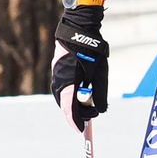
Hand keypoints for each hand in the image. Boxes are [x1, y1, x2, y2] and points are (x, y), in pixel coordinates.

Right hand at [52, 3, 109, 130]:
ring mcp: (56, 73)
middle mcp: (58, 79)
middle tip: (89, 117)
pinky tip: (79, 94)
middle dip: (75, 113)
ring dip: (72, 103)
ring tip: (86, 106)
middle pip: (64, 104)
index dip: (74, 121)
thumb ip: (100, 93)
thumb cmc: (92, 50)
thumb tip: (101, 110)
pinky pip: (61, 87)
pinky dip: (69, 94)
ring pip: (61, 96)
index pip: (69, 108)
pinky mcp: (57, 68)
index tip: (80, 130)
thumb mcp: (101, 73)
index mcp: (68, 81)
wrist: (79, 27)